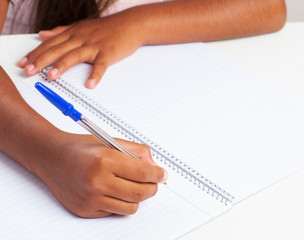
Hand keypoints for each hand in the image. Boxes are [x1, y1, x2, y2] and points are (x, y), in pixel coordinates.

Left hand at [19, 14, 142, 88]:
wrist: (130, 24)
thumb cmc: (106, 28)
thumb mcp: (80, 27)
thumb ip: (60, 32)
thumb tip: (43, 34)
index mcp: (74, 34)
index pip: (50, 44)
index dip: (35, 53)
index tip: (23, 62)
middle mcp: (81, 39)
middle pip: (58, 49)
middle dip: (41, 60)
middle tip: (29, 70)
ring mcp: (95, 46)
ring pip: (75, 56)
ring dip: (62, 66)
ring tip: (51, 76)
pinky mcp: (108, 53)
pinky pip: (101, 65)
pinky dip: (96, 75)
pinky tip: (90, 84)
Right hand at [34, 132, 167, 217]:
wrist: (52, 157)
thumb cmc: (81, 148)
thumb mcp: (111, 141)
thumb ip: (137, 152)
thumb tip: (155, 167)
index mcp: (105, 160)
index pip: (143, 173)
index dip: (158, 175)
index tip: (162, 174)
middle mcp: (97, 181)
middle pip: (140, 194)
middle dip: (152, 188)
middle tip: (152, 182)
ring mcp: (90, 199)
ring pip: (130, 207)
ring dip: (136, 197)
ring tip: (130, 185)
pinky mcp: (85, 210)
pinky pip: (114, 212)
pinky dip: (118, 202)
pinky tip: (111, 190)